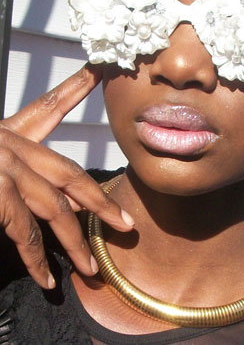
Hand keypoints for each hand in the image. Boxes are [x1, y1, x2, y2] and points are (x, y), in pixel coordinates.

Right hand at [0, 64, 133, 288]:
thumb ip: (21, 164)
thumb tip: (57, 196)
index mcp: (9, 132)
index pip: (50, 106)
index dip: (76, 87)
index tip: (97, 72)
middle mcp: (11, 146)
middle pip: (70, 173)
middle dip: (101, 201)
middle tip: (125, 223)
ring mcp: (4, 169)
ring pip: (54, 208)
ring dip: (74, 242)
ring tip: (90, 267)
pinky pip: (24, 232)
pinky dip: (36, 259)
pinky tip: (47, 277)